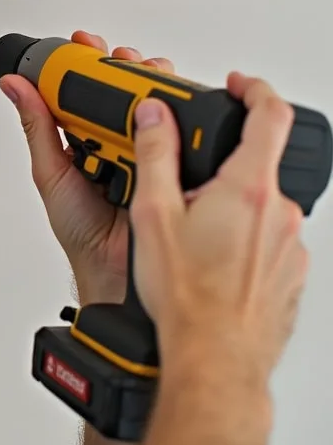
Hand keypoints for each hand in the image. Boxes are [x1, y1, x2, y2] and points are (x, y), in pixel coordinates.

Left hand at [0, 31, 173, 302]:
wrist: (115, 272)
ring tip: (148, 83)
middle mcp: (120, 140)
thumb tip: (14, 87)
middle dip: (131, 66)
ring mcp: (151, 151)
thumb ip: (37, 128)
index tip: (83, 43)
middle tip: (123, 59)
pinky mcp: (176, 165)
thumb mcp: (51, 173)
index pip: (90, 89)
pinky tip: (172, 115)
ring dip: (159, 87)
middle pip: (131, 88)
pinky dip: (183, 119)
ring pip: (161, 105)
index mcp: (86, 137)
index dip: (88, 61)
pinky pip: (184, 135)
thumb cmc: (81, 231)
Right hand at [129, 73, 307, 381]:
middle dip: (220, 166)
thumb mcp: (152, 215)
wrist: (214, 359)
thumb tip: (154, 117)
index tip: (236, 84)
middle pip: (256, 165)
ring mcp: (290, 246)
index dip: (253, 89)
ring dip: (228, 210)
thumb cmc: (186, 298)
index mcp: (249, 189)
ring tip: (190, 239)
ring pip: (259, 208)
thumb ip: (155, 155)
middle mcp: (280, 213)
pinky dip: (239, 243)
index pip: (269, 115)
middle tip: (187, 186)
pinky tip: (208, 266)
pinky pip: (266, 242)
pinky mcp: (290, 274)